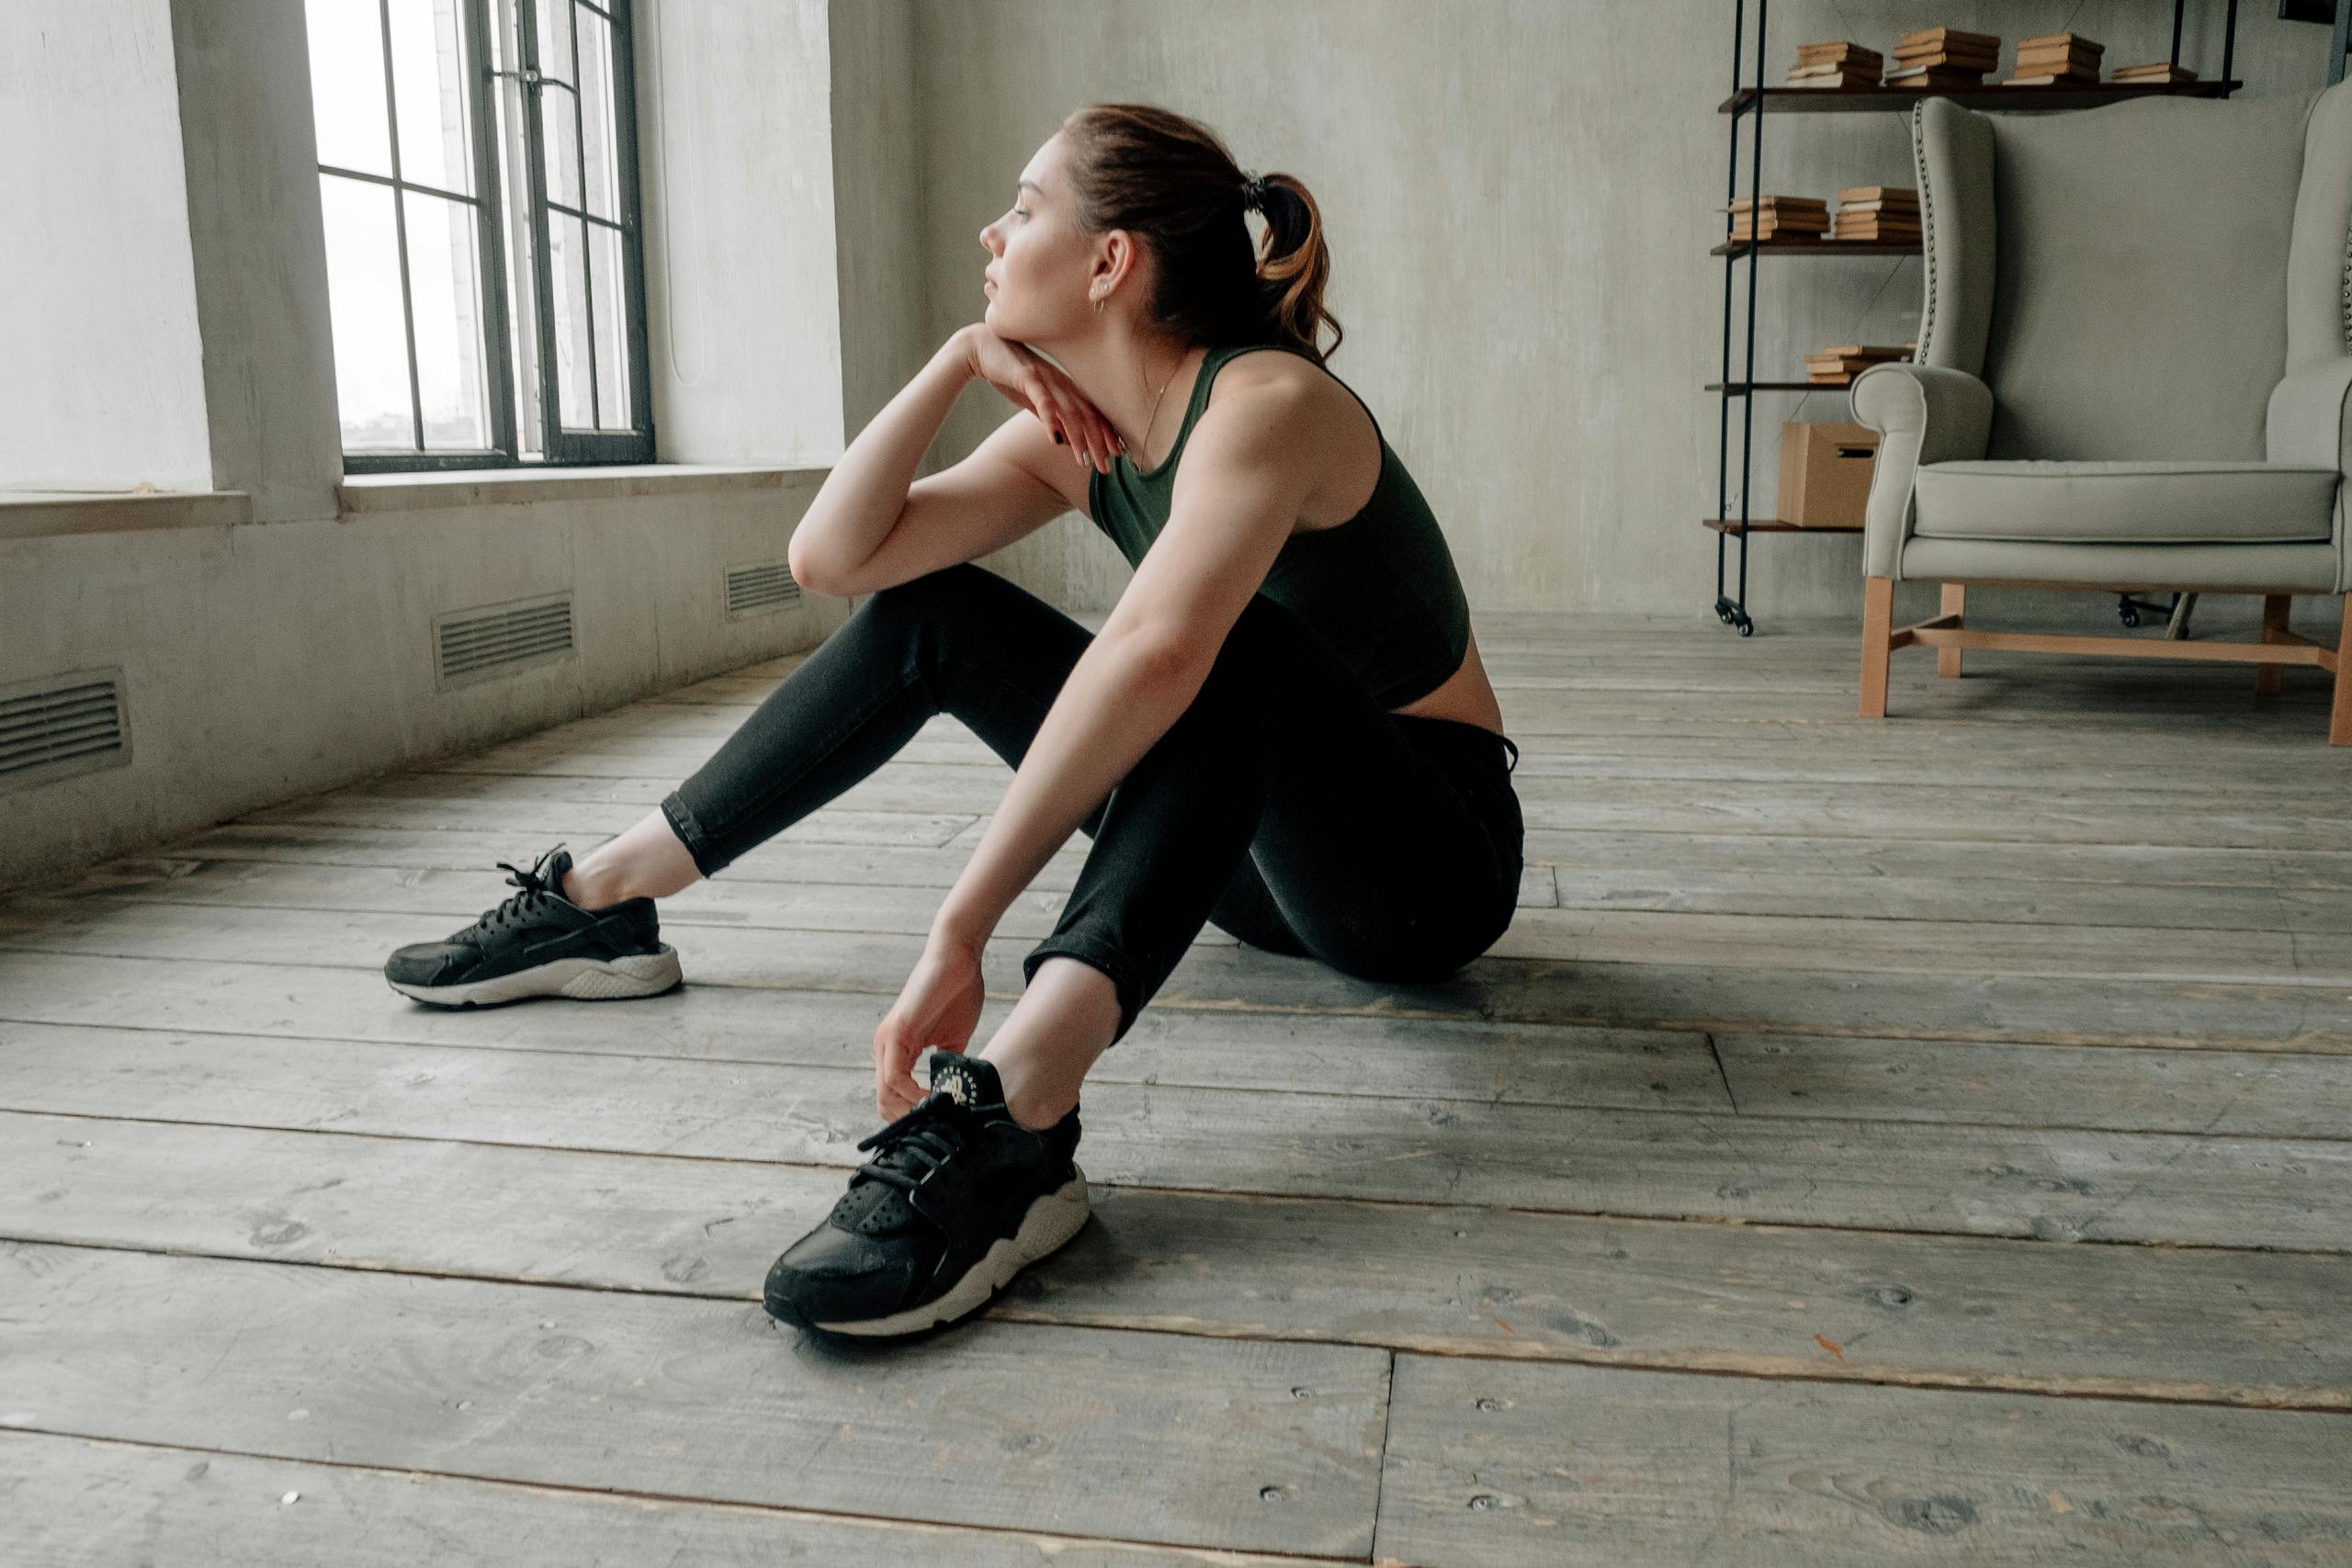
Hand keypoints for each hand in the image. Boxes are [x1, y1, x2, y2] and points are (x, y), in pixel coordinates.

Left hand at [872, 930, 987, 1119]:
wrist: (958, 959)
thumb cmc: (957, 992)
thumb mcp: (953, 1039)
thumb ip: (947, 1065)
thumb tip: (955, 1093)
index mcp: (896, 1050)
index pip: (891, 1096)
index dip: (911, 1115)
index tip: (936, 1123)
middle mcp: (885, 1047)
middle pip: (883, 1101)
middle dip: (909, 1119)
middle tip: (937, 1126)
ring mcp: (887, 1040)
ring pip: (885, 1093)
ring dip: (912, 1110)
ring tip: (938, 1114)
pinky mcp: (896, 1032)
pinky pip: (894, 1076)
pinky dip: (912, 1093)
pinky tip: (933, 1097)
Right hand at [959, 324, 1125, 474]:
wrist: (980, 347)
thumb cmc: (1006, 372)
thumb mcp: (1031, 398)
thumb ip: (1048, 415)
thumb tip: (1063, 437)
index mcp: (1063, 385)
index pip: (1091, 411)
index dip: (1106, 432)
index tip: (1117, 453)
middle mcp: (1060, 381)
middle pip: (1086, 415)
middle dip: (1098, 443)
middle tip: (1105, 468)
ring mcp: (1045, 378)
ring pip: (1069, 411)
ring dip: (1079, 438)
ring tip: (1084, 461)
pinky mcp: (1026, 376)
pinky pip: (1042, 399)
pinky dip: (1050, 419)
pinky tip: (1055, 439)